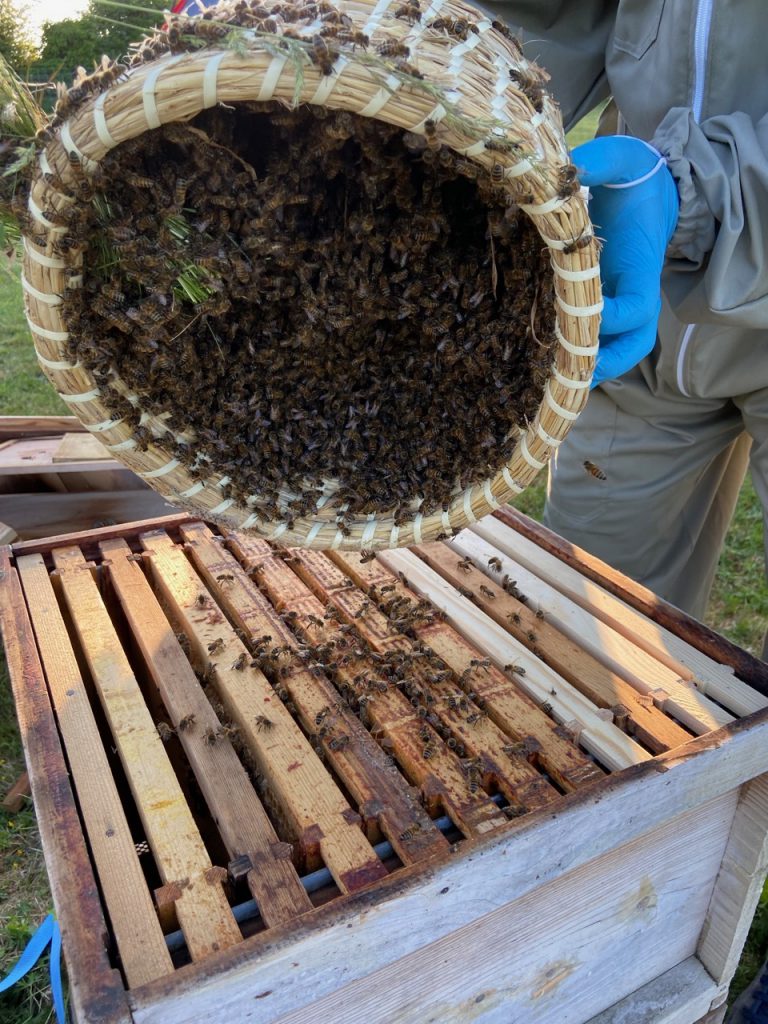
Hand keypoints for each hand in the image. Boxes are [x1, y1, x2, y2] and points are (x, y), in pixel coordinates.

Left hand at [571, 136, 678, 385]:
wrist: (644, 186)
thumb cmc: (633, 176)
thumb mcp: (620, 159)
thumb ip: (598, 162)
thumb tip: (566, 169)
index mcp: (641, 265)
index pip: (637, 306)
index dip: (614, 318)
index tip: (585, 314)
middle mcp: (633, 290)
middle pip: (634, 343)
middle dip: (607, 361)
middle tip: (569, 371)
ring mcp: (620, 300)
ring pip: (617, 349)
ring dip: (589, 366)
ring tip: (551, 378)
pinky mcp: (602, 302)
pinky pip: (598, 338)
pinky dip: (577, 352)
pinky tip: (543, 360)